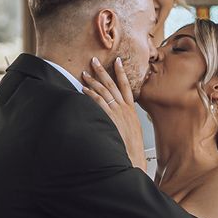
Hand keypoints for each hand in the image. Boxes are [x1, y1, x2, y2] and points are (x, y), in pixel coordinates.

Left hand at [82, 56, 146, 170]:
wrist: (133, 156)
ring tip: (85, 73)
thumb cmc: (131, 146)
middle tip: (94, 61)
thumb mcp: (133, 128)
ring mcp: (116, 111)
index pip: (126, 85)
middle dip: (102, 71)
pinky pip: (98, 102)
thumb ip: (125, 118)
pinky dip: (91, 94)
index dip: (121, 72)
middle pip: (112, 84)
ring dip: (93, 81)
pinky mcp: (109, 117)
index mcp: (130, 109)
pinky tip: (84, 89)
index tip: (117, 61)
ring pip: (104, 91)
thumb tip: (119, 114)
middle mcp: (124, 107)